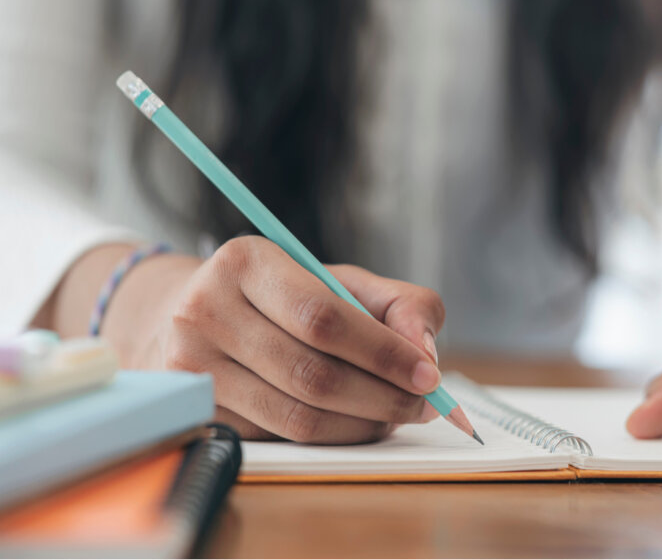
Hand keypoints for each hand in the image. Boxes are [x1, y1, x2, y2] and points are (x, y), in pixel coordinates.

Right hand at [110, 236, 444, 442]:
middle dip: (384, 396)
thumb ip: (401, 305)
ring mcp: (193, 367)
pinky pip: (281, 439)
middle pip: (313, 374)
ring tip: (397, 414)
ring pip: (298, 417)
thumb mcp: (343, 281)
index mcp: (245, 262)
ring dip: (363, 424)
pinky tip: (357, 422)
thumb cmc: (286, 297)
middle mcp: (205, 311)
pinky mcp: (200, 412)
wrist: (200, 316)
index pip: (323, 317)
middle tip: (425, 404)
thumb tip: (426, 354)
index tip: (429, 374)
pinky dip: (334, 437)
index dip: (383, 351)